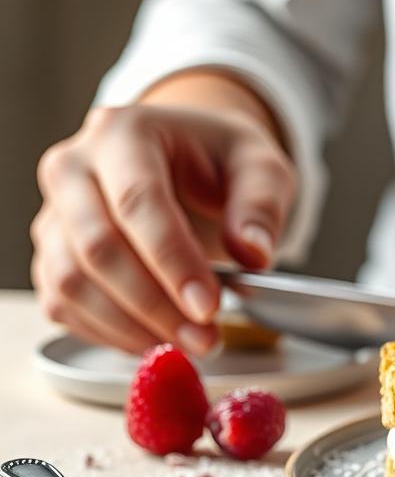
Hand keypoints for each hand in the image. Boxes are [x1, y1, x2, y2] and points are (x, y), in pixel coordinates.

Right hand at [32, 92, 294, 354]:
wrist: (188, 159)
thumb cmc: (222, 162)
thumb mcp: (262, 168)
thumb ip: (261, 207)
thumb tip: (254, 254)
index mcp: (124, 133)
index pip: (137, 201)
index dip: (172, 260)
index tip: (209, 306)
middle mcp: (73, 168)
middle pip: (96, 247)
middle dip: (155, 304)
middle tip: (207, 338)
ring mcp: (54, 214)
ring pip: (71, 282)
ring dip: (131, 327)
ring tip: (191, 344)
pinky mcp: (51, 254)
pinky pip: (63, 304)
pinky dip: (108, 333)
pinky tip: (157, 340)